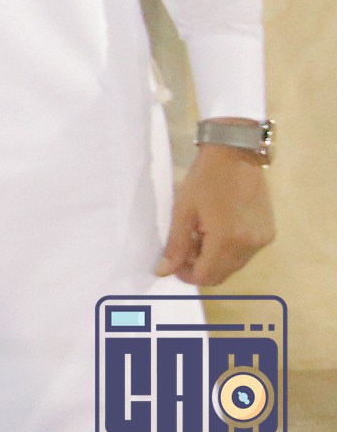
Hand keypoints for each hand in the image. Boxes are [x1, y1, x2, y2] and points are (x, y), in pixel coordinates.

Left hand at [155, 136, 275, 286]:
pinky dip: (230, 250)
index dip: (187, 275)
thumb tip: (163, 272)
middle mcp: (249, 245)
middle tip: (186, 246)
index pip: (206, 276)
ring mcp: (262, 240)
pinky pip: (246, 253)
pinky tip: (218, 230)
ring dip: (215, 259)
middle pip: (221, 275)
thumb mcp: (183, 210)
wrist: (235, 154)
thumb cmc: (204, 179)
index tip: (175, 262)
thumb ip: (176, 245)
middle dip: (200, 267)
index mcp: (226, 240)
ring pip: (234, 266)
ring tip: (200, 234)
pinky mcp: (268, 233)